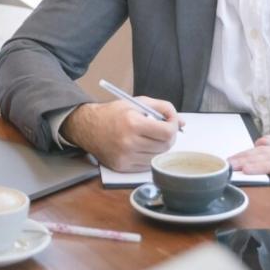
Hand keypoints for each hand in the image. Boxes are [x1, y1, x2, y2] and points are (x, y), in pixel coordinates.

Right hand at [60, 97, 181, 170]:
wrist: (88, 127)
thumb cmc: (114, 113)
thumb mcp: (137, 102)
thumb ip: (162, 108)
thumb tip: (182, 122)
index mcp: (133, 123)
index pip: (167, 132)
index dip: (173, 126)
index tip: (171, 122)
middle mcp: (128, 142)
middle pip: (165, 146)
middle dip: (169, 137)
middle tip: (164, 130)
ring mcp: (125, 157)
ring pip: (157, 157)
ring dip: (159, 147)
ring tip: (151, 137)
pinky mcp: (122, 167)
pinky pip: (146, 165)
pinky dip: (149, 156)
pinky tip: (142, 146)